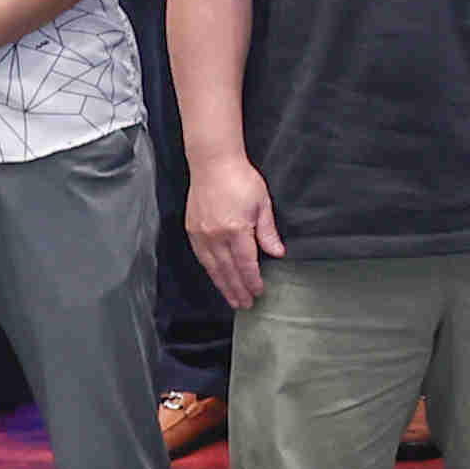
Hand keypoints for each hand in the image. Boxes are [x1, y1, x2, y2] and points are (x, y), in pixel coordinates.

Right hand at [187, 150, 284, 313]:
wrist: (213, 163)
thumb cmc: (241, 179)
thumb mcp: (262, 203)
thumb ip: (267, 231)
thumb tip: (277, 253)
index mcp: (236, 229)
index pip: (246, 264)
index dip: (252, 280)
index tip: (259, 291)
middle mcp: (216, 236)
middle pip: (228, 271)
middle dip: (237, 290)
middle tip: (245, 305)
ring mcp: (201, 234)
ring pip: (213, 268)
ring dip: (223, 285)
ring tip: (231, 299)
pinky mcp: (192, 230)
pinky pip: (202, 257)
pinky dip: (210, 271)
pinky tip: (216, 278)